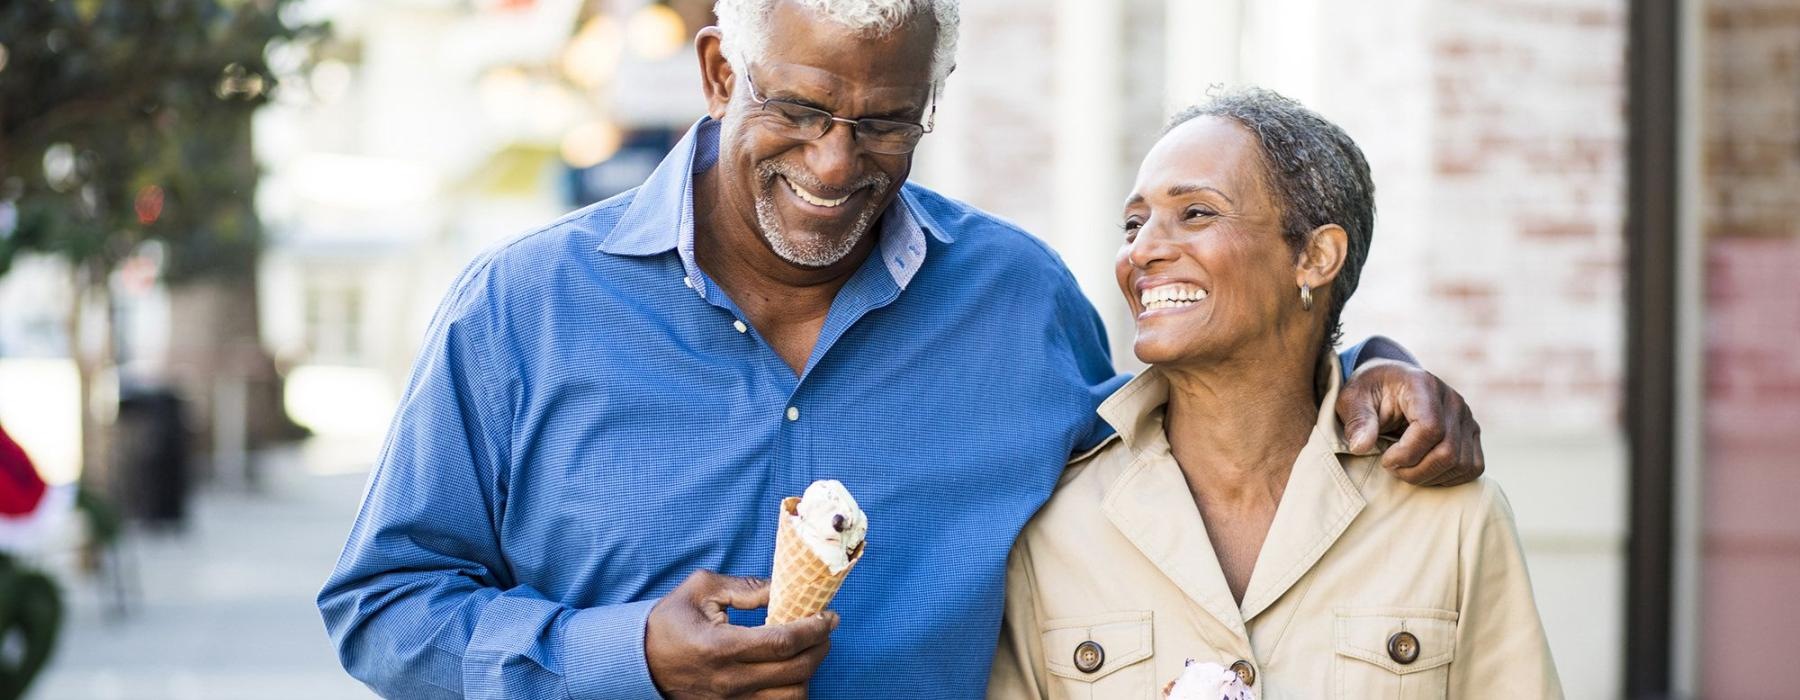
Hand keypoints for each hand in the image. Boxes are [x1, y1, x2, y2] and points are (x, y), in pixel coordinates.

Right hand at [645, 569, 837, 698]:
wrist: (639, 661)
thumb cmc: (669, 621)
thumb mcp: (701, 589)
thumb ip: (745, 587)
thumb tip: (783, 589)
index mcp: (721, 646)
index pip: (783, 642)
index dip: (814, 629)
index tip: (829, 616)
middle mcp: (729, 680)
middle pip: (796, 671)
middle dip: (820, 647)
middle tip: (825, 629)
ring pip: (792, 697)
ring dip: (809, 672)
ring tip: (809, 650)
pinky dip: (792, 690)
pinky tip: (791, 670)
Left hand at [1337, 359, 1484, 486]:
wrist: (1390, 384)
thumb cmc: (1370, 392)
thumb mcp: (1353, 399)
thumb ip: (1358, 420)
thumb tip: (1361, 447)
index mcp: (1423, 386)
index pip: (1430, 428)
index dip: (1407, 453)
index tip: (1384, 458)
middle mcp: (1452, 400)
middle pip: (1447, 452)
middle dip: (1415, 471)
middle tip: (1391, 468)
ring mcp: (1466, 417)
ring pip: (1461, 464)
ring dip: (1429, 477)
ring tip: (1405, 469)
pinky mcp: (1472, 433)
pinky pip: (1472, 467)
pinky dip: (1448, 478)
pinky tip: (1424, 471)